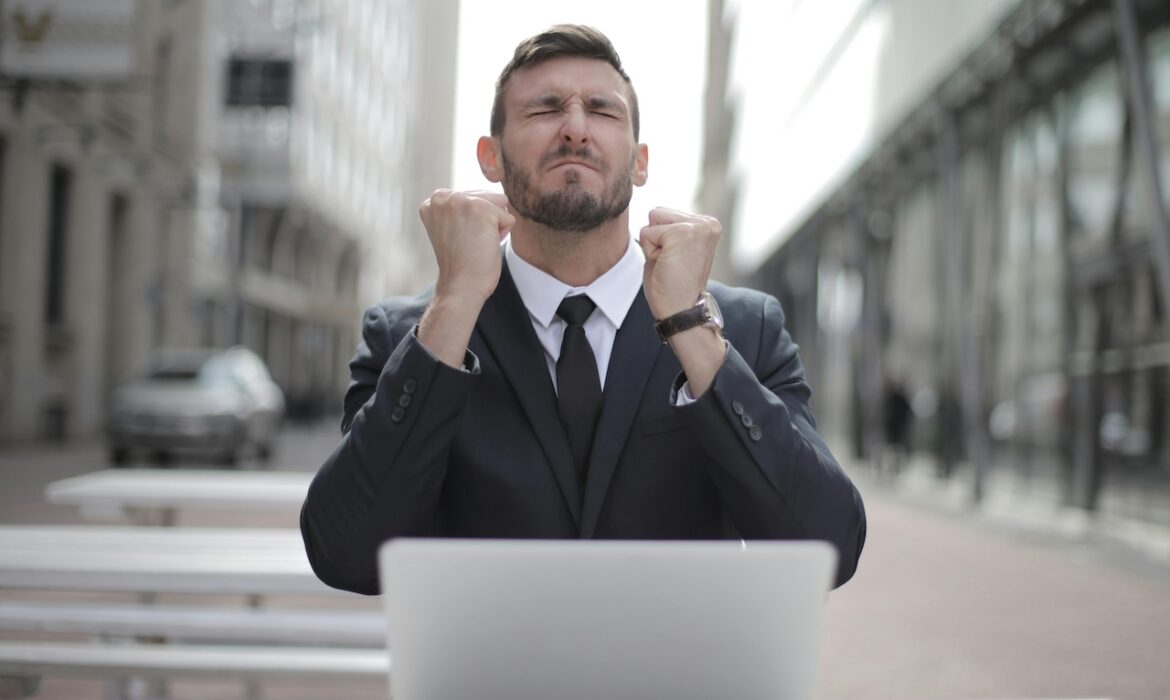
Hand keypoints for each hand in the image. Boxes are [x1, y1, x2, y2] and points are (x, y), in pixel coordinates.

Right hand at [419, 189, 514, 303]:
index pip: (473, 197)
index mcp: (433, 201)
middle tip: (469, 243)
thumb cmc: (462, 263)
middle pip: (488, 196)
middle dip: (486, 221)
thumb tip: (498, 196)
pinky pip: (508, 217)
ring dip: (495, 225)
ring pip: (499, 203)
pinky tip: (484, 246)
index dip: (475, 221)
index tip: (460, 239)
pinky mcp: (480, 209)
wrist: (460, 286)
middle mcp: (442, 196)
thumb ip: (461, 209)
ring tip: (476, 243)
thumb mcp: (453, 227)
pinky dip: (503, 234)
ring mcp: (460, 200)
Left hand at [638, 207, 721, 318]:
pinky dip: (649, 252)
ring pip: (652, 220)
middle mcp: (707, 222)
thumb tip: (652, 211)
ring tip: (669, 264)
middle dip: (657, 239)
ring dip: (653, 245)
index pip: (665, 214)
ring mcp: (697, 226)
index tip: (677, 261)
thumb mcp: (674, 249)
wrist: (681, 311)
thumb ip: (668, 228)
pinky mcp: (682, 234)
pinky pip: (646, 233)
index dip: (662, 240)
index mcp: (708, 225)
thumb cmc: (674, 285)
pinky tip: (667, 266)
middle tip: (671, 263)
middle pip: (658, 213)